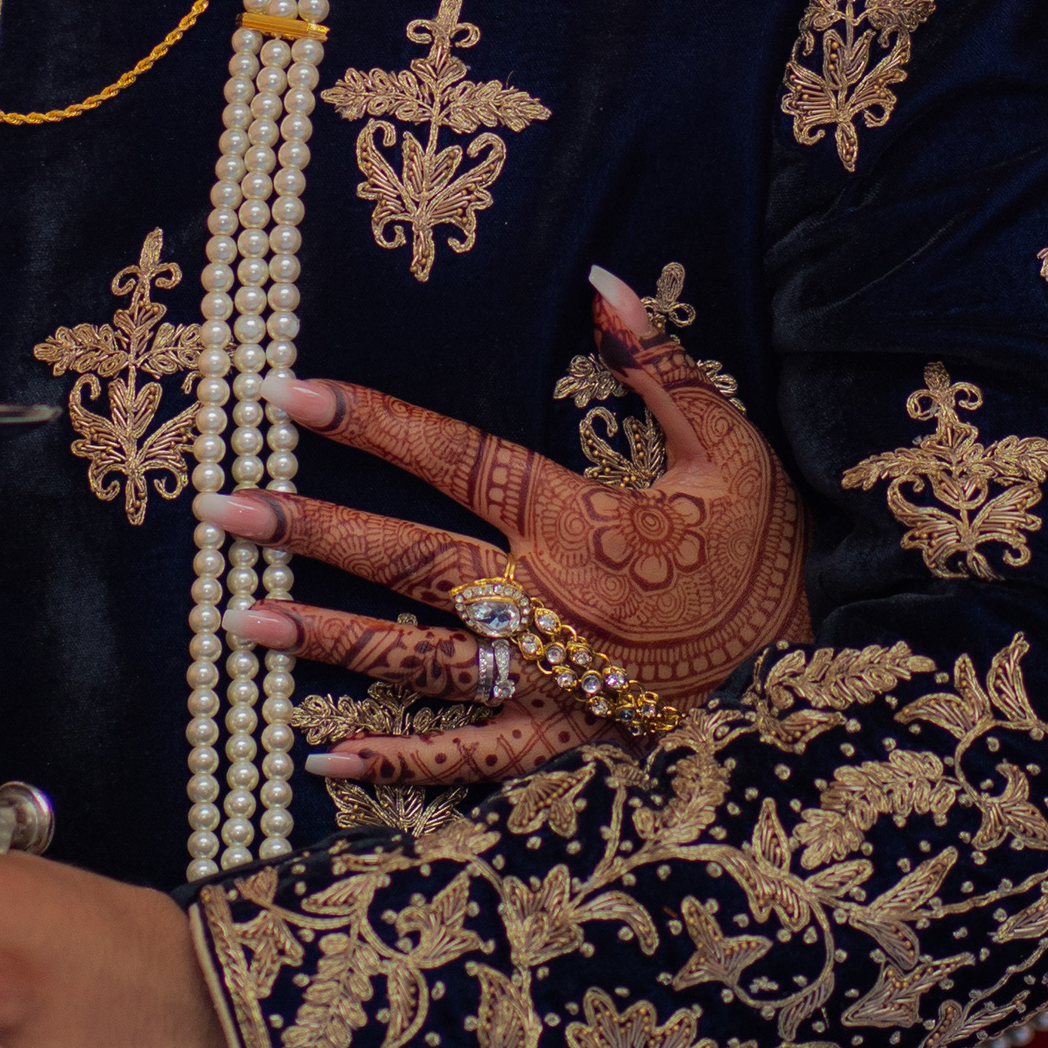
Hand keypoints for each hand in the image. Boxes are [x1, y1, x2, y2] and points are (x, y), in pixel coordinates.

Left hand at [206, 264, 808, 787]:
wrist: (823, 684)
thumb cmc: (771, 559)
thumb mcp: (733, 450)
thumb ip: (662, 367)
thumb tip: (603, 284)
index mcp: (579, 520)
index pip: (458, 459)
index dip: (374, 424)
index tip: (292, 397)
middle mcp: (544, 602)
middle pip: (407, 559)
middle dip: (309, 529)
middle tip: (224, 510)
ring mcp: (545, 682)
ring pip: (414, 657)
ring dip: (324, 638)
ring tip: (239, 619)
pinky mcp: (560, 746)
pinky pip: (464, 759)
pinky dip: (395, 763)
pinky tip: (322, 757)